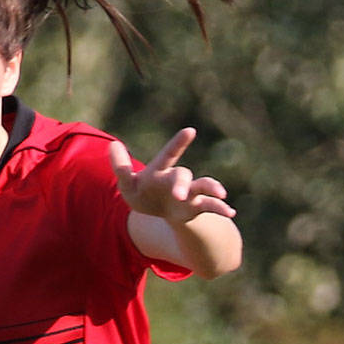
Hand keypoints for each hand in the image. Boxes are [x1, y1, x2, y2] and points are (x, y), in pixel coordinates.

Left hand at [109, 129, 234, 225]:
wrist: (160, 212)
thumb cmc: (143, 193)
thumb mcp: (128, 184)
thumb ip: (121, 167)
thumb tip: (112, 145)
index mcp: (160, 171)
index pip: (168, 155)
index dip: (178, 144)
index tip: (190, 131)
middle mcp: (177, 179)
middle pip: (183, 175)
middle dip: (181, 184)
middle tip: (178, 195)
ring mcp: (189, 192)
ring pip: (203, 186)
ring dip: (211, 189)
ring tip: (221, 194)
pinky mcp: (196, 206)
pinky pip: (211, 206)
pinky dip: (220, 208)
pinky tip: (230, 212)